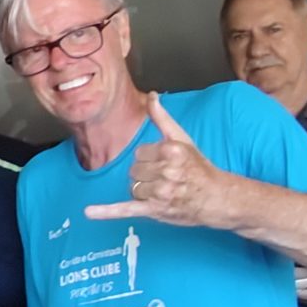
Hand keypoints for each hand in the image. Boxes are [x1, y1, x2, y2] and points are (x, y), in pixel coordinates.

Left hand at [85, 93, 235, 227]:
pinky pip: (125, 209)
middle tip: (167, 179)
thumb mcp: (182, 139)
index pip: (139, 153)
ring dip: (143, 191)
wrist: (217, 197)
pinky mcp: (155, 210)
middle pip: (134, 170)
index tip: (166, 164)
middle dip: (146, 175)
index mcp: (170, 150)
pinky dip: (106, 212)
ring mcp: (160, 192)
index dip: (150, 159)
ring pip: (132, 187)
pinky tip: (89, 212)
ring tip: (164, 192)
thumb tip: (152, 95)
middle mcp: (166, 171)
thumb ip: (162, 117)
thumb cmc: (198, 167)